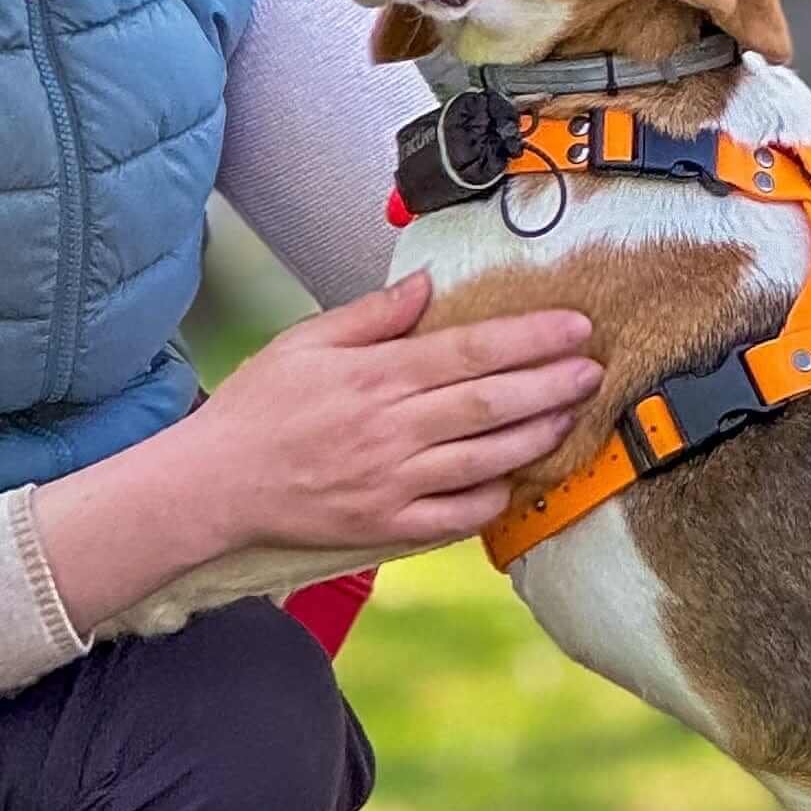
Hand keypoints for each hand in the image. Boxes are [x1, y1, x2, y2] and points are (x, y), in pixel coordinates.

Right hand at [181, 273, 602, 558]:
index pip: (468, 351)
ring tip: (570, 415)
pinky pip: (456, 515)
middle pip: (488, 403)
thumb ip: (371, 315)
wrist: (216, 484)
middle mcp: (391, 430)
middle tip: (594, 369)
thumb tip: (427, 285)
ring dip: (535, 436)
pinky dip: (492, 498)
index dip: (528, 338)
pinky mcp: (387, 526)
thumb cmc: (259, 407)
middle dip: (549, 384)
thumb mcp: (305, 341)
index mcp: (375, 377)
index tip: (573, 325)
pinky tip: (517, 478)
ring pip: (483, 459)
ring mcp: (392, 483)